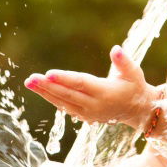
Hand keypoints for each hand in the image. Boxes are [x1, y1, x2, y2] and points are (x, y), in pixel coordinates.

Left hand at [24, 45, 156, 127]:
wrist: (136, 109)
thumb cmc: (134, 86)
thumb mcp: (134, 73)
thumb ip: (124, 62)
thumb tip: (115, 49)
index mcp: (106, 93)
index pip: (81, 84)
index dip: (64, 79)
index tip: (48, 73)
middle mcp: (95, 105)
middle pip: (67, 94)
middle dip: (48, 86)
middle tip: (31, 78)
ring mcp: (88, 113)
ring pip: (62, 102)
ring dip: (45, 93)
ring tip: (29, 82)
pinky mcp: (84, 116)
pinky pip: (64, 107)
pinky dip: (51, 98)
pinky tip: (40, 89)